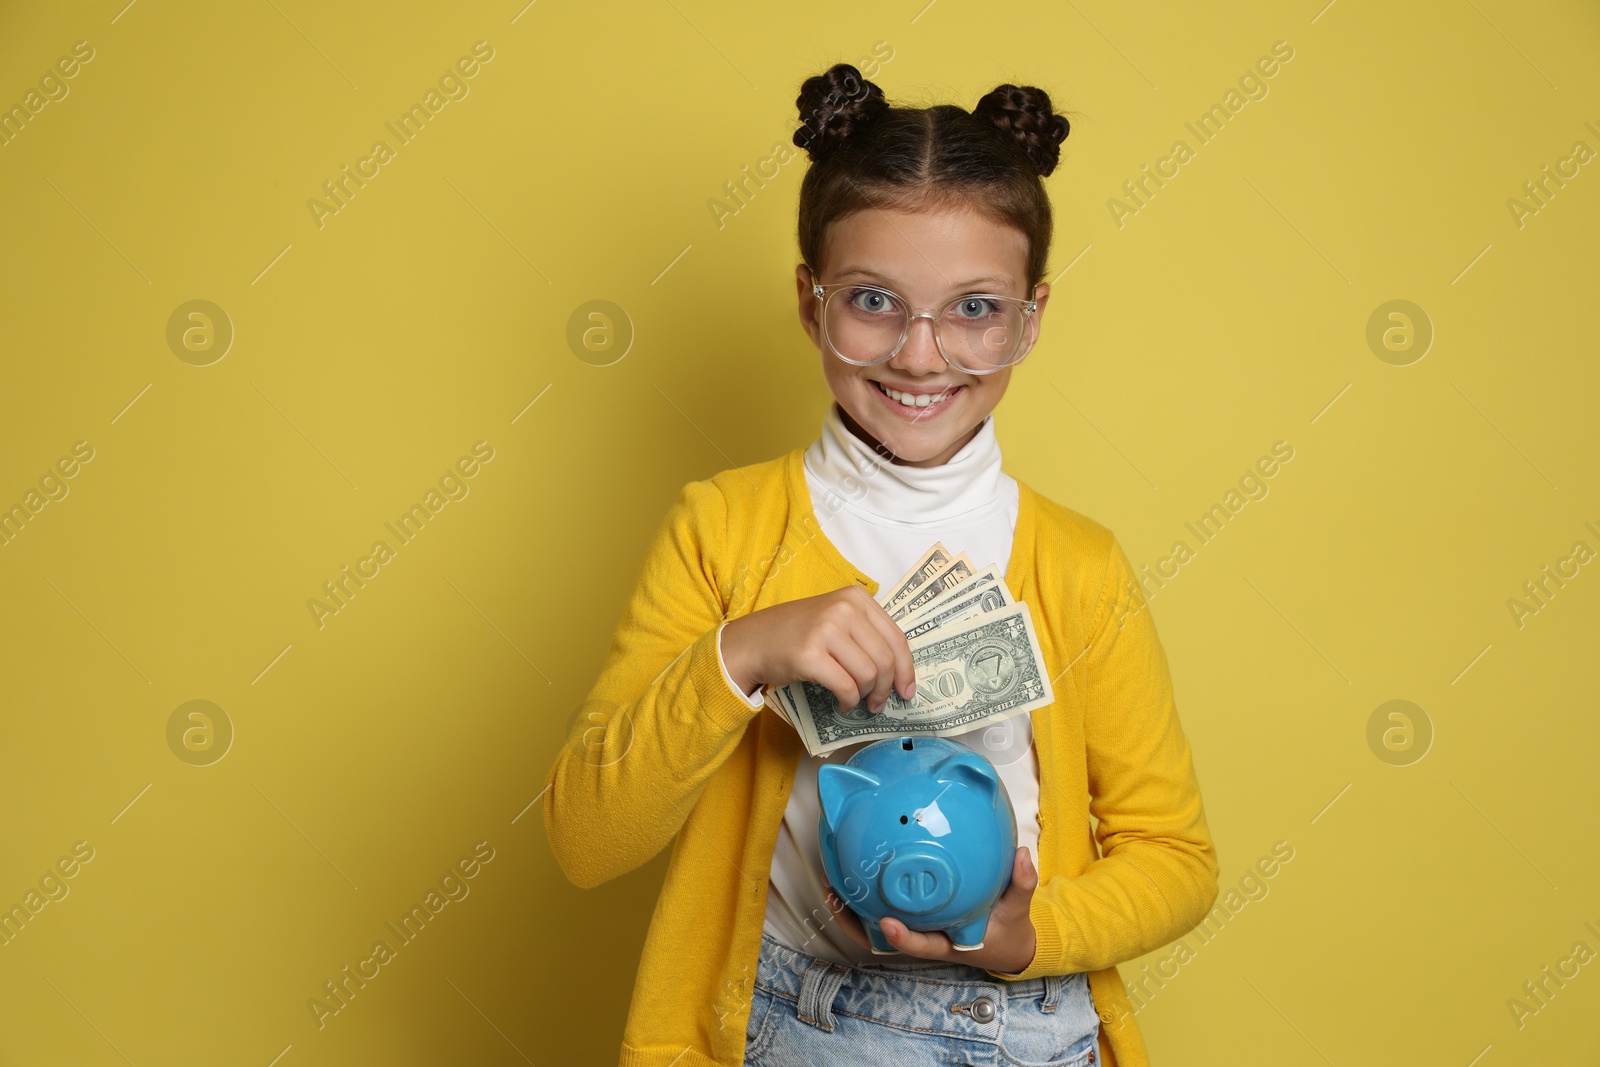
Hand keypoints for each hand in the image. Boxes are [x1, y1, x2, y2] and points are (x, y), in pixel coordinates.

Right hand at [722, 586, 914, 712]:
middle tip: (878, 703)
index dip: (906, 669)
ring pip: (868, 674)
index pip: (896, 637)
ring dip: (866, 695)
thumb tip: (899, 672)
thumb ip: (866, 634)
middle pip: (884, 659)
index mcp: (856, 598)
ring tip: (856, 701)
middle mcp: (843, 609)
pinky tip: (843, 703)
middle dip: (885, 688)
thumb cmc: (798, 633)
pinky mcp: (810, 655)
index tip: (907, 690)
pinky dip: (849, 701)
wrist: (754, 641)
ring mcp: (826, 630)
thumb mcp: (836, 618)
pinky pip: (846, 686)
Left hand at [821, 846, 1038, 975]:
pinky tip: (851, 871)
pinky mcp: (912, 919)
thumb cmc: (1008, 930)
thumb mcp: (1018, 910)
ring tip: (831, 882)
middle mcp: (926, 938)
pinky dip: (863, 897)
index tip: (887, 923)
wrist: (1005, 944)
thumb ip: (1020, 883)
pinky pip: (881, 910)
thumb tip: (1021, 854)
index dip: (903, 938)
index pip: (923, 945)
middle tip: (836, 893)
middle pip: (882, 939)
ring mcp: (915, 930)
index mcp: (949, 942)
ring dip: (850, 909)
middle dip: (855, 922)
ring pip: (872, 928)